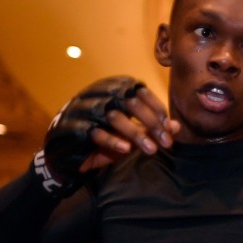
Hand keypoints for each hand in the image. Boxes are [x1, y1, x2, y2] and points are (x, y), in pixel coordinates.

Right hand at [34, 76, 179, 196]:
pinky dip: (113, 140)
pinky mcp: (72, 127)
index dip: (156, 107)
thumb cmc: (102, 137)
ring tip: (152, 150)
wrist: (66, 153)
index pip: (139, 91)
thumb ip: (151, 127)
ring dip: (136, 134)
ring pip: (114, 116)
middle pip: (129, 102)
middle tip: (166, 143)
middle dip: (151, 123)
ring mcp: (83, 109)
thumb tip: (176, 127)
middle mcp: (97, 94)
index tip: (169, 127)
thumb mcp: (130, 132)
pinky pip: (95, 132)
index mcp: (111, 88)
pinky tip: (127, 150)